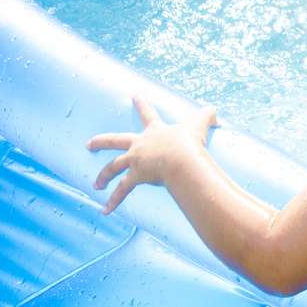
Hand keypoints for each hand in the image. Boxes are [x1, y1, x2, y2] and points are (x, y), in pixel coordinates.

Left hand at [86, 97, 217, 213]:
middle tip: (89, 144)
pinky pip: (122, 191)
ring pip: (112, 168)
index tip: (134, 96)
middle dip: (101, 142)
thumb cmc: (190, 141)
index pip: (147, 113)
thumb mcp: (200, 123)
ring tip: (96, 184)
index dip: (142, 104)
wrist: (181, 159)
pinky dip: (114, 201)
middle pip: (115, 141)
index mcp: (154, 131)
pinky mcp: (136, 176)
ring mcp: (135, 161)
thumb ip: (208, 115)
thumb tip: (217, 114)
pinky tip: (105, 211)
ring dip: (103, 176)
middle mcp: (140, 145)